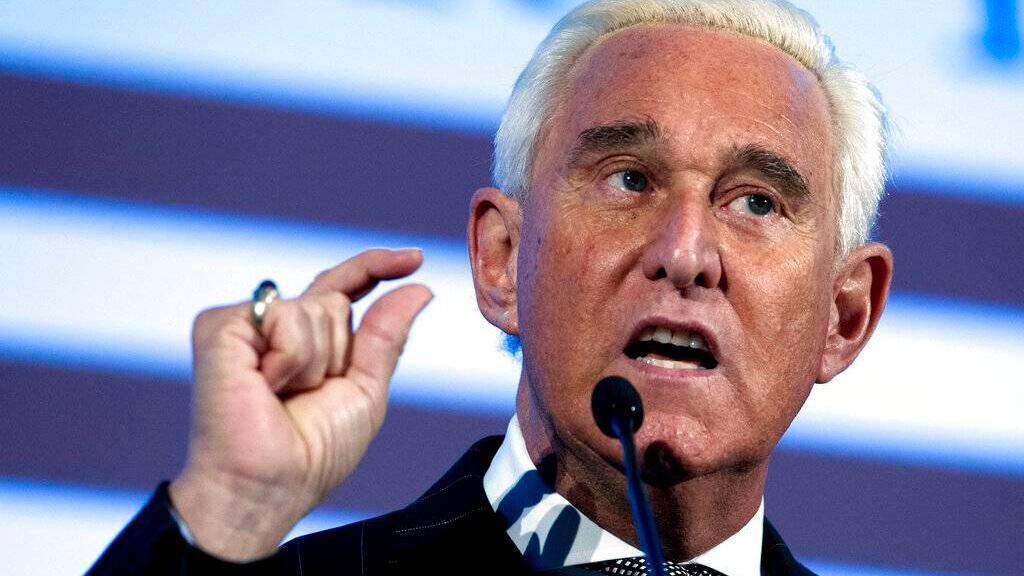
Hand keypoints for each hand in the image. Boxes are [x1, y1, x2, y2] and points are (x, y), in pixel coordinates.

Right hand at [169, 248, 431, 560]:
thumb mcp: (366, 389)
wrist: (268, 486)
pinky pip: (286, 316)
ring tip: (282, 396)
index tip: (415, 258)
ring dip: (316, 363)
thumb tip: (419, 288)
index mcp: (304, 338)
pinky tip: (265, 387)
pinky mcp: (219, 326)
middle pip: (335, 299)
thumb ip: (386, 335)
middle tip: (307, 395)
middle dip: (340, 352)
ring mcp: (244, 323)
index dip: (377, 267)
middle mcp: (273, 325)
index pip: (342, 287)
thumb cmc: (312, 452)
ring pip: (315, 308)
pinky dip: (292, 358)